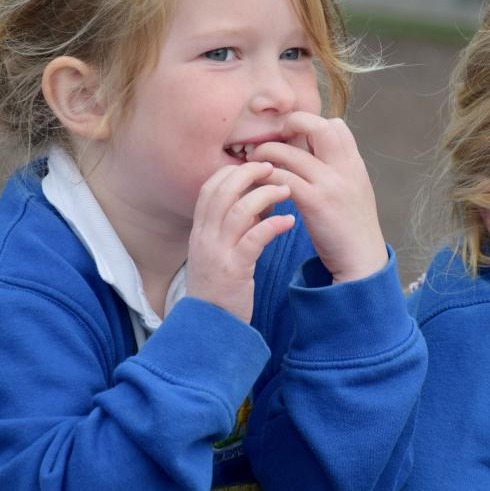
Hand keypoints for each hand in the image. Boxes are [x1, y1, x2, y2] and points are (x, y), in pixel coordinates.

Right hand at [186, 161, 295, 322]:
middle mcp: (204, 237)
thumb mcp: (219, 251)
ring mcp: (217, 252)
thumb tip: (257, 202)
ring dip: (266, 195)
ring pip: (239, 210)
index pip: (210, 187)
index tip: (256, 164)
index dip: (232, 170)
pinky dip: (273, 226)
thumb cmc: (220, 287)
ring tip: (287, 191)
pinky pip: (254, 239)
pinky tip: (289, 222)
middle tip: (274, 168)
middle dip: (250, 173)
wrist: (210, 326)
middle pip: (223, 191)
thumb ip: (233, 227)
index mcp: (200, 230)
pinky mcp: (234, 270)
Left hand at [249, 111, 386, 282]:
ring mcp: (331, 184)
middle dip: (290, 125)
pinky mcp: (315, 203)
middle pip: (316, 126)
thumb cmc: (352, 227)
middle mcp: (345, 168)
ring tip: (254, 161)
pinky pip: (283, 178)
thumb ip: (337, 169)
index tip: (293, 139)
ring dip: (267, 152)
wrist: (362, 260)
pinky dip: (266, 177)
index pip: (335, 125)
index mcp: (355, 163)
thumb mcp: (354, 190)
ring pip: (290, 152)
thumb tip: (312, 151)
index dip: (311, 125)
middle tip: (273, 140)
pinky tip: (259, 185)